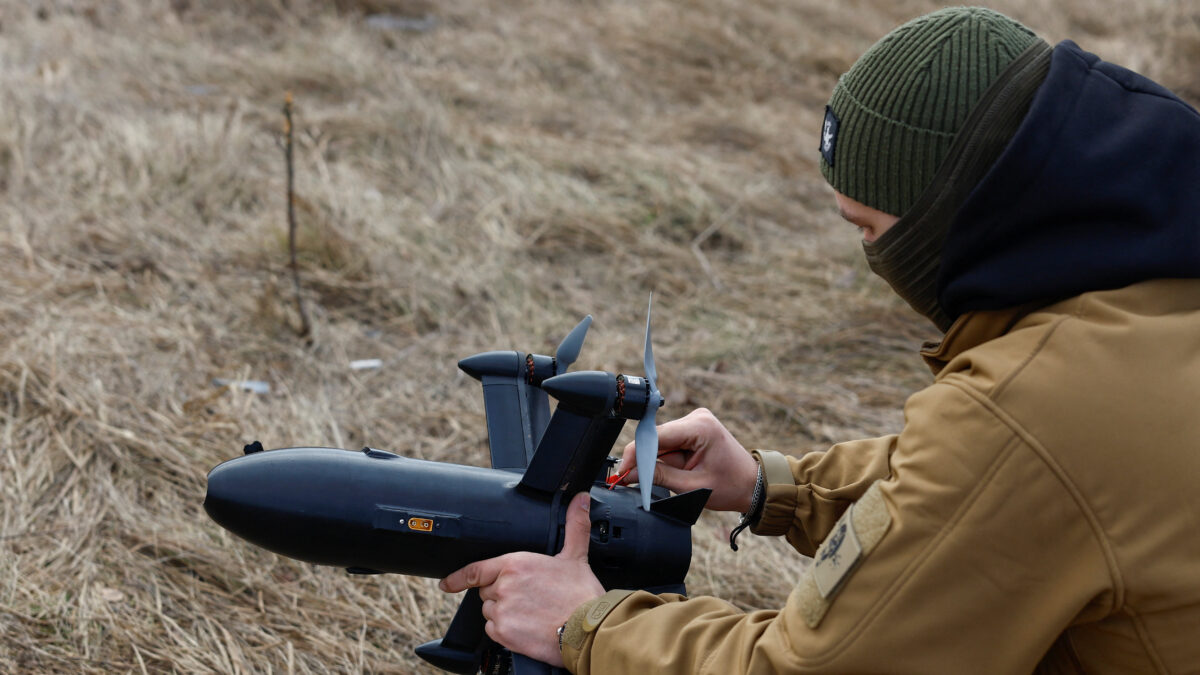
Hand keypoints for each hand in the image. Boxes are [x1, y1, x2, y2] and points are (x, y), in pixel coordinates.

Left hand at [439, 492, 603, 665]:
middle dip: (502, 594)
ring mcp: (501, 610)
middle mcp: (504, 586)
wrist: (586, 630)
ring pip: (490, 612)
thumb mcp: (576, 556)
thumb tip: (580, 500)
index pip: (476, 570)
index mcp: (516, 564)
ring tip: (530, 613)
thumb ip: (575, 526)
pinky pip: (494, 631)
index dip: (458, 577)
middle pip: (488, 591)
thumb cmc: (581, 595)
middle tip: (529, 598)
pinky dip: (506, 631)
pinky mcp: (503, 632)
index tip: (447, 583)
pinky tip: (526, 627)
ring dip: (504, 613)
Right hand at [615, 408, 758, 512]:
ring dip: (661, 461)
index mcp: (700, 427)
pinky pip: (670, 443)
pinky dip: (668, 458)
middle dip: (647, 460)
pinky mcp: (693, 428)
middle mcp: (697, 417)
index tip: (622, 470)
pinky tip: (678, 470)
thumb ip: (658, 477)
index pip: (657, 436)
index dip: (637, 454)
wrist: (752, 485)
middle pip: (657, 438)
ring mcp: (696, 421)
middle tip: (635, 480)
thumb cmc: (730, 486)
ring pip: (662, 442)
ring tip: (676, 478)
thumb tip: (629, 474)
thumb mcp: (691, 486)